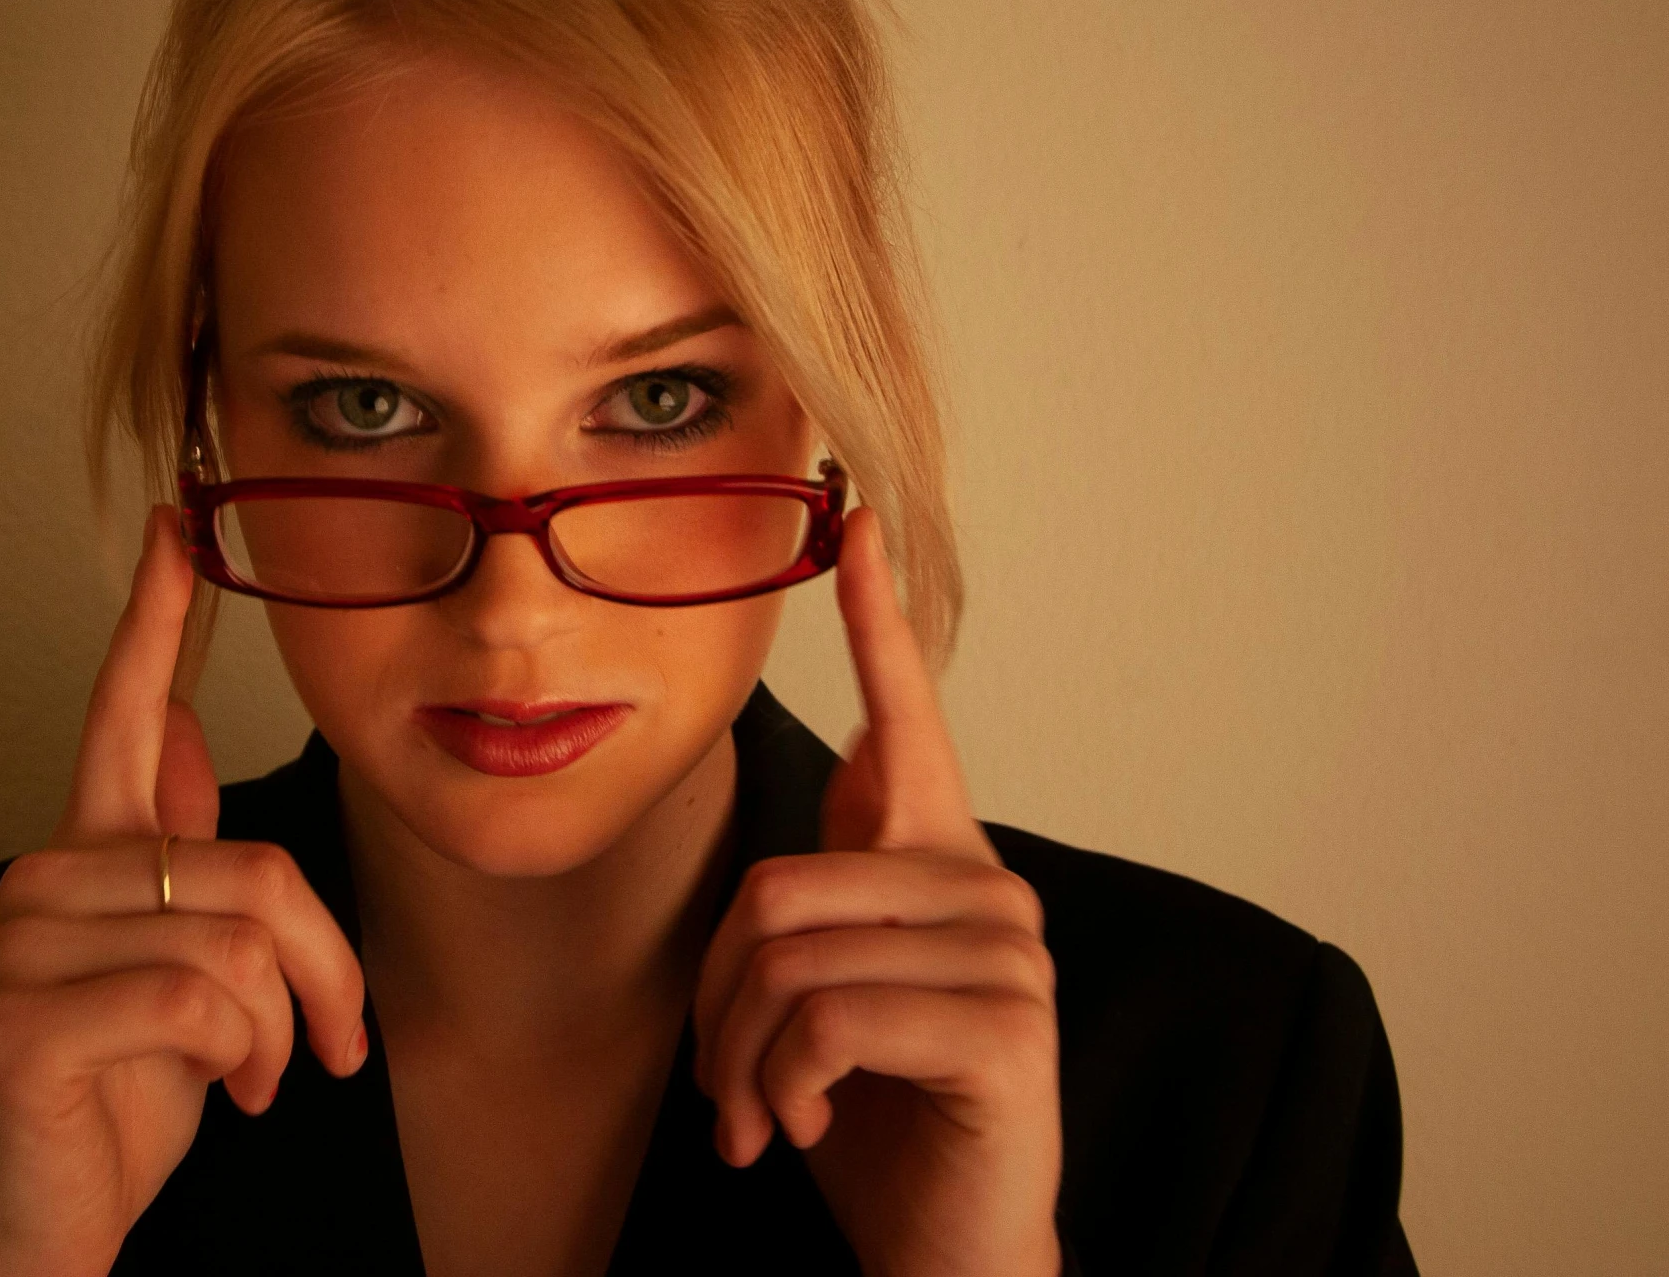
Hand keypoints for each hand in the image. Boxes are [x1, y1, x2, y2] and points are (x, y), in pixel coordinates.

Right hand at [0, 508, 368, 1275]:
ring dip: (282, 1032)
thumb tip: (188, 731)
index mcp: (92, 856)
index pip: (122, 712)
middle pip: (254, 866)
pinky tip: (222, 1097)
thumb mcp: (178, 966)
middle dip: (322, 971)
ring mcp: (27, 945)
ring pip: (239, 941)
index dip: (154, 621)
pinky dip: (244, 1061)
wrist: (45, 1227)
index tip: (178, 527)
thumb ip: (172, 853)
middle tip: (326, 1046)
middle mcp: (48, 878)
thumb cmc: (118, 1098)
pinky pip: (202, 1001)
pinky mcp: (24, 1020)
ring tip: (255, 1078)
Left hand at [691, 507, 1062, 1276]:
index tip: (855, 522)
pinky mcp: (1003, 1024)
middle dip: (720, 1005)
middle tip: (729, 1086)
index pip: (910, 720)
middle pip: (776, 887)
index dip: (880, 622)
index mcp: (936, 863)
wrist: (942, 1247)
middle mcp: (984, 886)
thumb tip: (819, 806)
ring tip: (765, 1116)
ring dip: (746, 1060)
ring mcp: (1004, 952)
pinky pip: (829, 1016)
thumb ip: (821, 902)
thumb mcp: (820, 996)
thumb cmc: (875, 1115)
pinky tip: (810, 1126)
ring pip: (790, 957)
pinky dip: (787, 1086)